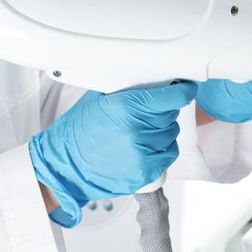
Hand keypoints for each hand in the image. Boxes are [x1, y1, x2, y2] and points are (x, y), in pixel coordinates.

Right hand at [29, 82, 197, 226]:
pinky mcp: (146, 172)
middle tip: (144, 113)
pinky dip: (162, 149)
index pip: (172, 96)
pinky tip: (145, 146)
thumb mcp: (98, 98)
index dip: (183, 90)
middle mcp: (138, 130)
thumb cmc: (78, 131)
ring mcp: (143, 153)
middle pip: (171, 114)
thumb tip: (153, 79)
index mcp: (127, 107)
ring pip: (172, 133)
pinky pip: (169, 153)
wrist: (65, 166)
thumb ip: (127, 88)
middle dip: (162, 110)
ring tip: (139, 131)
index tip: (186, 88)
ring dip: (162, 130)